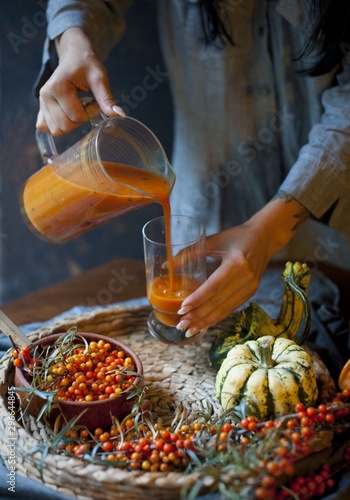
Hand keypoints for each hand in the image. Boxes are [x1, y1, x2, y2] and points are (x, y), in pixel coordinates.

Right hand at [36, 27, 124, 135]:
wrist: (74, 56)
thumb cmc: (86, 64)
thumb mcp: (99, 78)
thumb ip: (107, 98)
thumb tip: (120, 115)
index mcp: (57, 88)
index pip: (78, 117)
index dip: (91, 112)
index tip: (93, 98)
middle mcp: (45, 96)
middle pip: (66, 126)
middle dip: (82, 119)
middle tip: (86, 103)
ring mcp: (41, 103)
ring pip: (57, 131)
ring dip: (71, 123)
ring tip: (77, 107)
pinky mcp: (41, 109)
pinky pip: (47, 128)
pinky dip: (59, 126)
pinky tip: (67, 115)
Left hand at [176, 195, 308, 335]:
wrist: (265, 238)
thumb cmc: (237, 236)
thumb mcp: (214, 240)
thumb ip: (190, 252)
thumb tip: (167, 265)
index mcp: (237, 263)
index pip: (214, 286)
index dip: (197, 299)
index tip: (182, 309)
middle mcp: (246, 278)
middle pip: (218, 302)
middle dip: (198, 316)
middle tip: (180, 324)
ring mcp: (250, 288)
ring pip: (225, 309)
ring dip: (206, 321)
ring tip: (189, 329)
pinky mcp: (251, 293)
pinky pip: (231, 308)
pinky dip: (216, 317)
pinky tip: (204, 324)